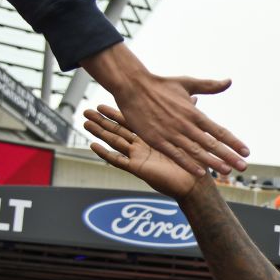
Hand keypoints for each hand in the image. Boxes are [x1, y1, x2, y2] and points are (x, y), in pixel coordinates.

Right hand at [83, 44, 248, 176]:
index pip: (219, 131)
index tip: (246, 152)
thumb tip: (228, 81)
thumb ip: (209, 86)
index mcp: (194, 113)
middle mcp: (186, 124)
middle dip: (229, 156)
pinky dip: (188, 164)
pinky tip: (200, 172)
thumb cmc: (161, 85)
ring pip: (196, 152)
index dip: (234, 142)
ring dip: (213, 163)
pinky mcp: (156, 139)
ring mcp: (171, 133)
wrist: (132, 86)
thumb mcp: (187, 83)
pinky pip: (175, 155)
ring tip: (228, 172)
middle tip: (243, 167)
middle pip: (212, 144)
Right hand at [83, 105, 203, 198]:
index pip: (130, 122)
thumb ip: (187, 116)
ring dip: (100, 133)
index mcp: (151, 136)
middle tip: (86, 111)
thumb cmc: (192, 160)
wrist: (193, 182)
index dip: (116, 114)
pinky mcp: (138, 168)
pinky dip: (105, 154)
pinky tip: (93, 145)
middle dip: (102, 121)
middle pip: (117, 131)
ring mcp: (138, 157)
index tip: (102, 104)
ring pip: (114, 142)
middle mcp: (141, 146)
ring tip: (85, 123)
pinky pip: (118, 161)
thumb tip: (195, 98)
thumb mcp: (189, 132)